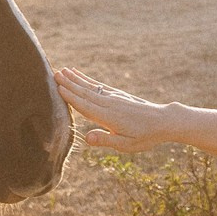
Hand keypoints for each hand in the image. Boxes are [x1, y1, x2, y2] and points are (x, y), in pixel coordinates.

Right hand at [54, 66, 176, 154]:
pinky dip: (88, 80)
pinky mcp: (119, 95)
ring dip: (76, 79)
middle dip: (69, 83)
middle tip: (53, 73)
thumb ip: (105, 140)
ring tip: (63, 70)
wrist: (163, 121)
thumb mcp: (126, 145)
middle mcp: (110, 104)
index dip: (70, 96)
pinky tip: (81, 75)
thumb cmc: (145, 137)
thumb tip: (86, 138)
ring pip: (91, 87)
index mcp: (108, 117)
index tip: (56, 87)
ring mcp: (114, 97)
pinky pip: (100, 86)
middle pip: (85, 92)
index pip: (85, 105)